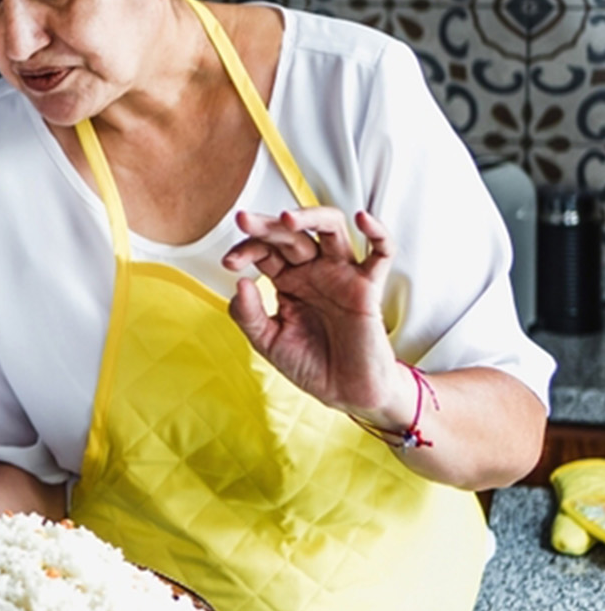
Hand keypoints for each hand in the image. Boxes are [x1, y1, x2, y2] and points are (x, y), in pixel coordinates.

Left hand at [221, 208, 411, 424]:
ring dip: (310, 217)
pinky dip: (378, 233)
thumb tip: (240, 282)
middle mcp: (313, 271)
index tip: (229, 263)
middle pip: (292, 234)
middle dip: (267, 225)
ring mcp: (341, 275)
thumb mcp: (267, 341)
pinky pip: (382, 253)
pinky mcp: (369, 287)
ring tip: (287, 219)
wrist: (344, 393)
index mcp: (287, 280)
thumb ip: (249, 315)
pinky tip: (363, 219)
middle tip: (246, 220)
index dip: (246, 250)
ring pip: (332, 230)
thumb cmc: (308, 364)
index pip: (265, 251)